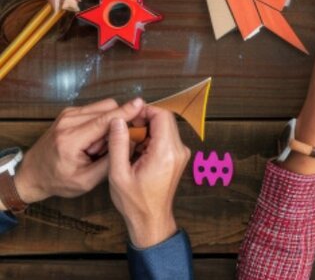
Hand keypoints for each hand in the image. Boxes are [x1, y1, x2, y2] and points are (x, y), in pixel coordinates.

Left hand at [14, 98, 144, 204]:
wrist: (32, 174)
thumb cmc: (58, 181)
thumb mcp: (86, 181)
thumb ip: (110, 162)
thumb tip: (132, 143)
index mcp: (70, 140)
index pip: (104, 120)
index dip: (125, 112)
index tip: (141, 104)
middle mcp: (67, 122)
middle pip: (107, 108)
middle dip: (117, 125)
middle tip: (106, 147)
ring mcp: (67, 114)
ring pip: (104, 107)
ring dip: (109, 123)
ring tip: (97, 145)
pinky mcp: (70, 112)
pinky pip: (96, 109)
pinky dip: (102, 121)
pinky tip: (92, 140)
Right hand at [108, 106, 189, 248]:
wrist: (151, 219)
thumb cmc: (134, 201)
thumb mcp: (118, 173)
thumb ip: (118, 144)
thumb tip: (117, 121)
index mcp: (165, 152)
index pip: (163, 116)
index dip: (145, 111)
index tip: (128, 117)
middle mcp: (178, 150)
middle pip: (166, 119)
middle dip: (145, 119)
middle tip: (126, 129)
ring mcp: (181, 154)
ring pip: (166, 128)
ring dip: (148, 129)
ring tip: (129, 142)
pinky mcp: (178, 157)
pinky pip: (166, 138)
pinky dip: (152, 138)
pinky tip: (137, 151)